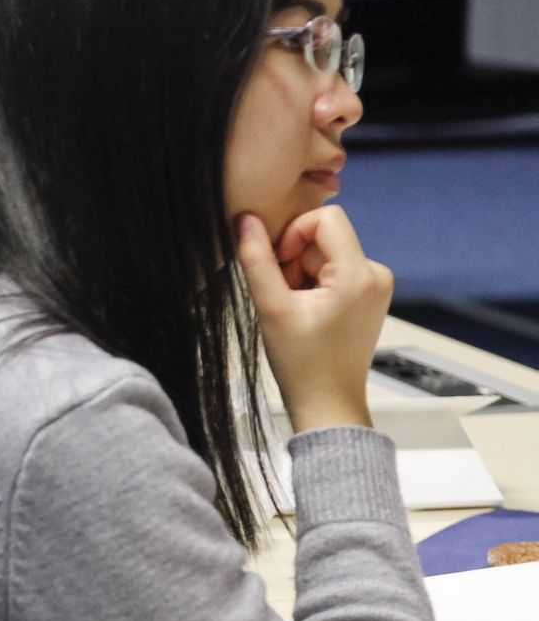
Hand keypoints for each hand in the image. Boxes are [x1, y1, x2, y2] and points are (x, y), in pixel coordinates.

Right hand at [235, 206, 390, 432]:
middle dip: (295, 260)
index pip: (325, 218)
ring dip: (302, 273)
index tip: (279, 267)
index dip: (293, 234)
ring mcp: (377, 284)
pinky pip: (336, 269)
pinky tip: (308, 311)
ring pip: (326, 253)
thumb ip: (256, 259)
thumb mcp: (272, 308)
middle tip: (285, 297)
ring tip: (296, 308)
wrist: (328, 402)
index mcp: (359, 274)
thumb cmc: (302, 362)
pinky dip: (315, 283)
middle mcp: (376, 273)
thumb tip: (244, 218)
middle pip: (323, 237)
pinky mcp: (370, 294)